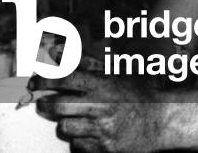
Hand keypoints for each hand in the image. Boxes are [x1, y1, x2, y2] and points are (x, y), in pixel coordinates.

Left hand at [32, 71, 164, 152]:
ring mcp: (102, 129)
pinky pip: (78, 146)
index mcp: (101, 85)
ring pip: (65, 128)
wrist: (163, 120)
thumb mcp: (113, 74)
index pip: (64, 79)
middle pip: (58, 107)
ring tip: (70, 118)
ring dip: (63, 123)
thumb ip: (84, 64)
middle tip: (42, 103)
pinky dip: (78, 140)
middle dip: (44, 105)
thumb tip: (56, 53)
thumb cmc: (138, 94)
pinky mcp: (105, 148)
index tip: (34, 82)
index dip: (44, 80)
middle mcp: (99, 107)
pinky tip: (85, 133)